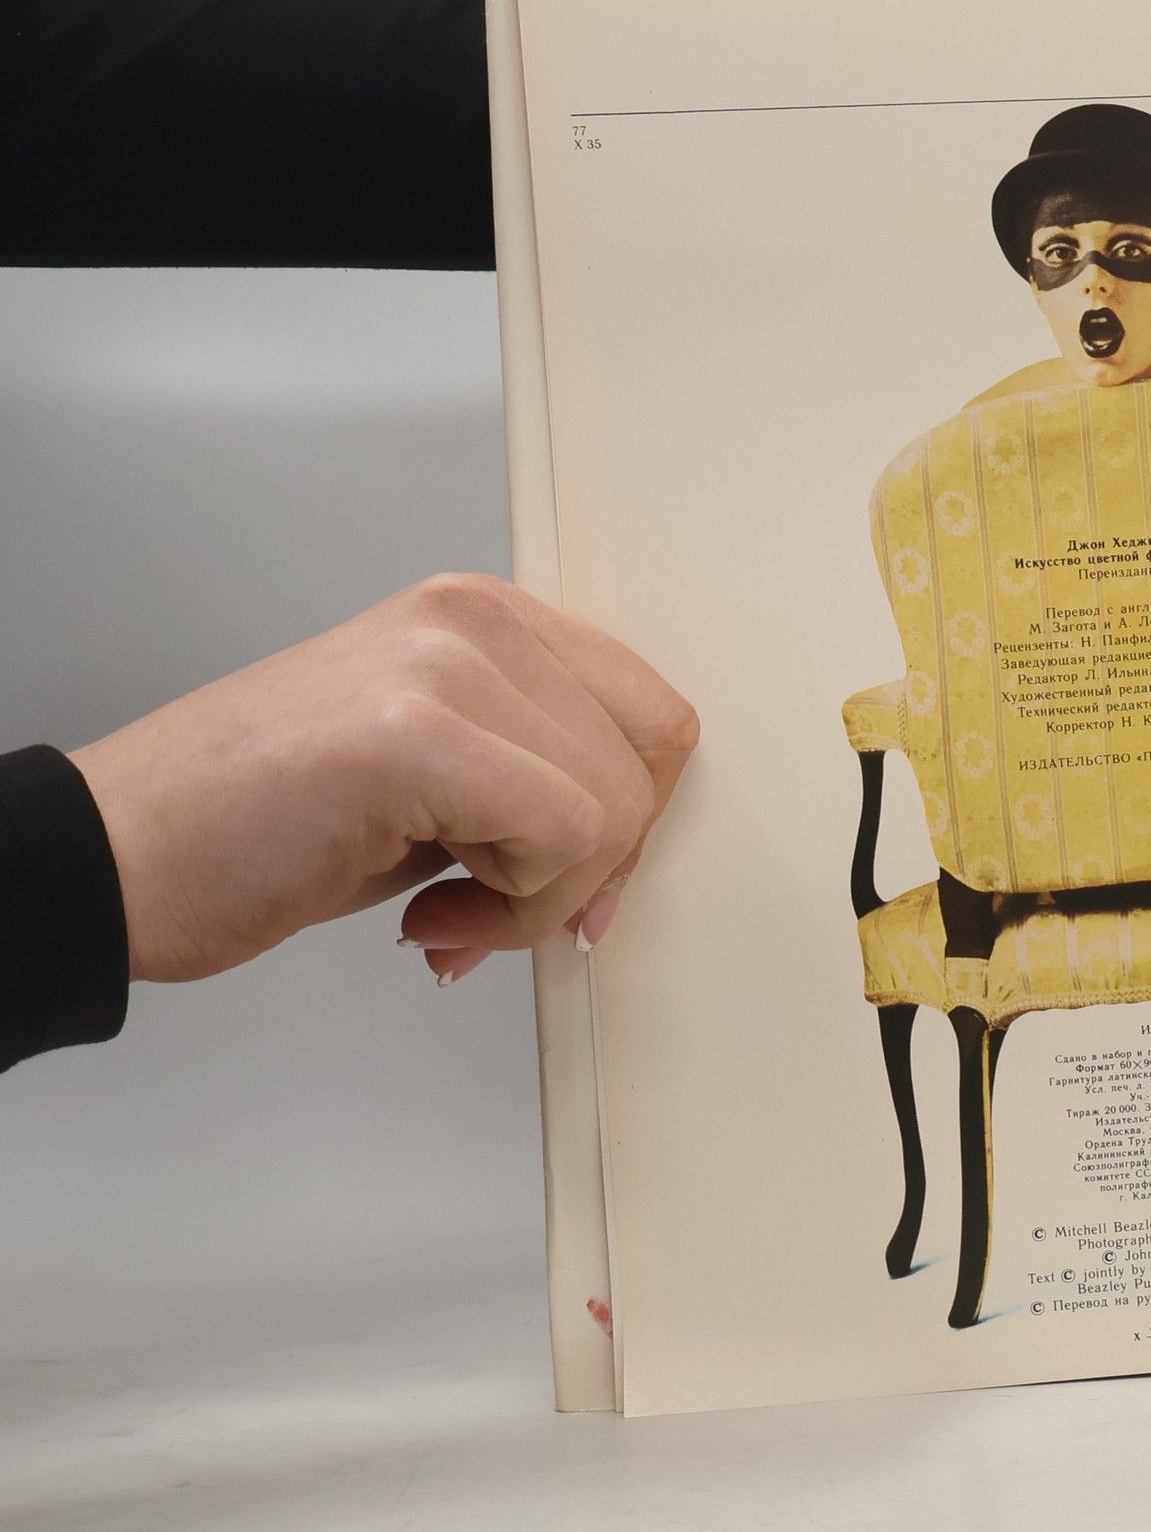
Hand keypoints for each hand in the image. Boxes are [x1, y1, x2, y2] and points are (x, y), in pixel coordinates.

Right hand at [72, 574, 697, 987]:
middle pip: (648, 759)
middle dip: (591, 864)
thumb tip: (619, 858)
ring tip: (448, 904)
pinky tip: (432, 914)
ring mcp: (447, 663)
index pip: (650, 714)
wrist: (119, 858)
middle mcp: (475, 619)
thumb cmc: (257, 825)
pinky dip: (517, 910)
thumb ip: (534, 786)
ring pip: (612, 807)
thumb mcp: (437, 779)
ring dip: (542, 895)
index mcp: (485, 617)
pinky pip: (563, 839)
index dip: (628, 818)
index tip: (568, 879)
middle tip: (498, 903)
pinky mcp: (417, 730)